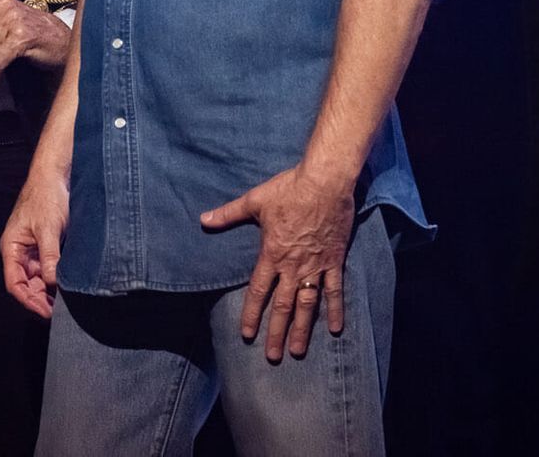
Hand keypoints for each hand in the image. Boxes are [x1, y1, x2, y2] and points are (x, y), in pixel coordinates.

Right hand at [0, 168, 68, 318]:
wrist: (56, 175)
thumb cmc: (46, 195)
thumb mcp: (48, 228)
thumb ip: (49, 256)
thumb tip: (52, 281)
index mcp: (12, 247)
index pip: (14, 283)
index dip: (28, 300)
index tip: (45, 311)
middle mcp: (20, 250)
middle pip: (26, 284)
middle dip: (40, 298)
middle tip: (59, 310)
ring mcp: (33, 248)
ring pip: (38, 277)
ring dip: (49, 290)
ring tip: (65, 301)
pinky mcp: (46, 244)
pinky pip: (48, 267)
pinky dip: (56, 277)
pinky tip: (67, 284)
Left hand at [201, 165, 354, 362]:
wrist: (325, 182)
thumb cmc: (289, 189)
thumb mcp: (255, 200)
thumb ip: (229, 214)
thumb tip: (203, 219)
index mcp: (272, 254)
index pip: (258, 291)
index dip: (251, 313)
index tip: (247, 334)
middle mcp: (293, 266)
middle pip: (283, 306)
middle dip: (276, 332)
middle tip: (273, 357)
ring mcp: (316, 265)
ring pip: (308, 305)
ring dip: (303, 329)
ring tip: (298, 351)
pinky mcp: (334, 260)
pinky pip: (335, 290)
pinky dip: (335, 310)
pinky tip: (334, 329)